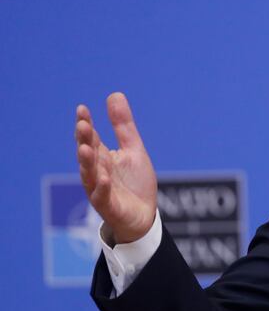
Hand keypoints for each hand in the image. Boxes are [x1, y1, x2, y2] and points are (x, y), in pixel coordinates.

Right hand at [75, 93, 157, 243]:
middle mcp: (96, 171)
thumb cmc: (135, 183)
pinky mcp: (108, 206)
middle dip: (84, 140)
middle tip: (82, 125)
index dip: (86, 124)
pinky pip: (102, 196)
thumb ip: (123, 126)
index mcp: (102, 157)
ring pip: (89, 175)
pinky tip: (103, 177)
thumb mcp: (133, 149)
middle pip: (87, 153)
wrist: (144, 215)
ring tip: (85, 148)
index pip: (91, 137)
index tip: (82, 109)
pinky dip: (101, 187)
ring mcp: (100, 189)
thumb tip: (114, 94)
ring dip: (87, 162)